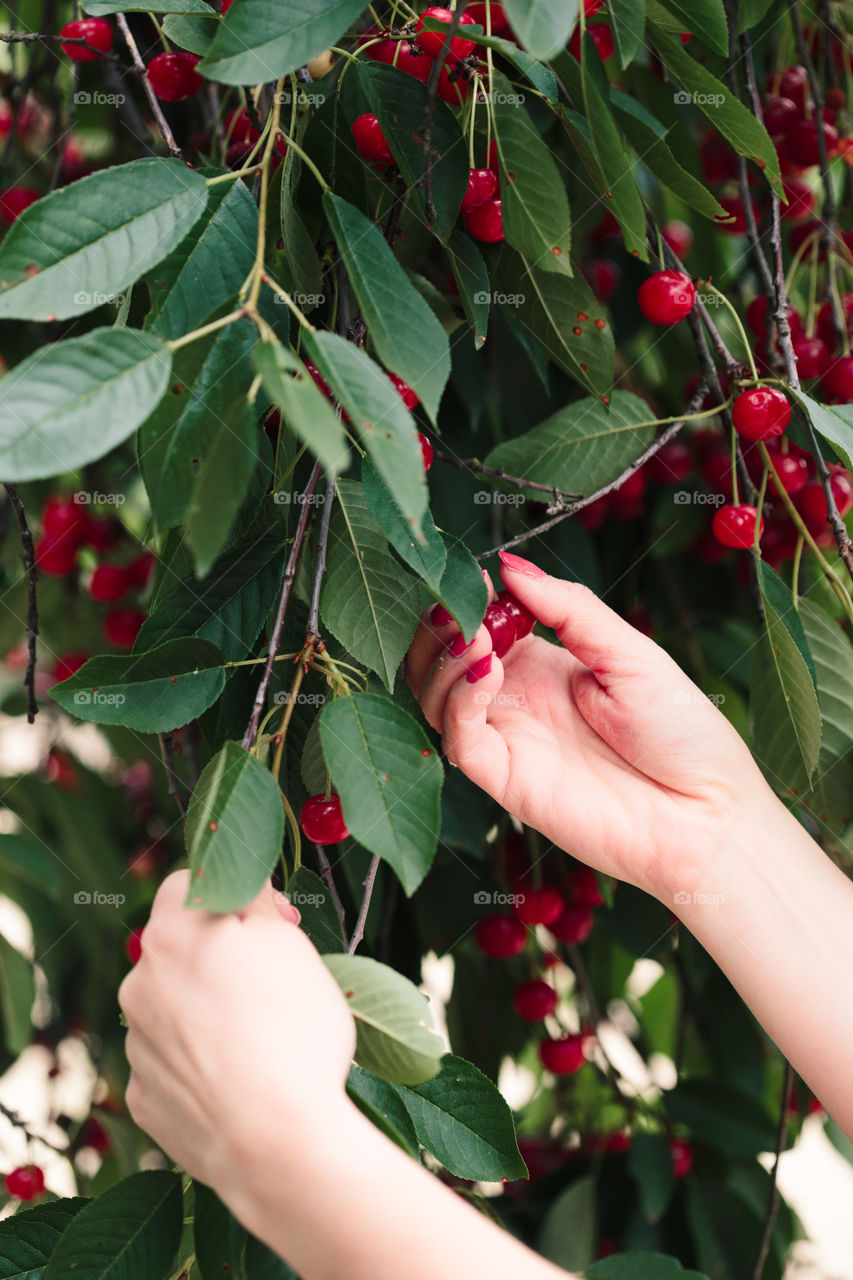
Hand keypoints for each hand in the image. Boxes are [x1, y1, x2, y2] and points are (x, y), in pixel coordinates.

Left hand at [118, 873, 355, 1196]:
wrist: (274, 1141)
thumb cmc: (292, 1030)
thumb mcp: (289, 942)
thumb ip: (254, 902)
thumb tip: (240, 890)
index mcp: (170, 937)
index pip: (187, 884)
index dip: (237, 895)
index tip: (280, 921)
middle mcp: (138, 986)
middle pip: (181, 951)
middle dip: (222, 958)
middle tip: (277, 982)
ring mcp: (137, 1047)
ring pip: (176, 1009)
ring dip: (210, 1011)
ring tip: (263, 1041)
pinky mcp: (144, 1100)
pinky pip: (175, 1064)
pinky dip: (202, 1063)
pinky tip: (241, 1080)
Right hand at [406, 552, 772, 902]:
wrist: (708, 814)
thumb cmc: (683, 735)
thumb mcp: (630, 650)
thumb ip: (569, 609)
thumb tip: (510, 565)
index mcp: (543, 667)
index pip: (479, 626)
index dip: (469, 600)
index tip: (476, 575)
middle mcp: (516, 701)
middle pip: (443, 660)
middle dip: (441, 625)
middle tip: (462, 604)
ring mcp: (508, 739)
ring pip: (435, 697)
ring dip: (443, 657)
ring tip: (474, 632)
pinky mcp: (505, 779)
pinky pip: (459, 737)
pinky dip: (459, 698)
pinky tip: (486, 668)